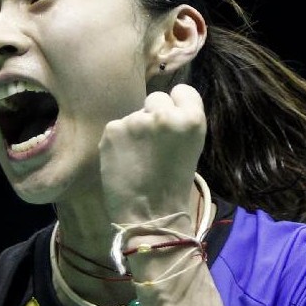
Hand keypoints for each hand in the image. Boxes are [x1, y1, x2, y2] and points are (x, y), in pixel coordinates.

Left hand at [98, 84, 206, 226]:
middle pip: (156, 98)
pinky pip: (116, 127)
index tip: (172, 121)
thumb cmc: (174, 184)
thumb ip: (179, 122)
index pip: (183, 90)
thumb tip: (162, 106)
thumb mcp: (191, 147)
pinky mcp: (113, 129)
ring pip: (134, 115)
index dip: (176, 104)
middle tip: (153, 143)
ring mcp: (136, 120)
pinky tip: (124, 161)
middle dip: (153, 114)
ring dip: (135, 130)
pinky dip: (118, 142)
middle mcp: (165, 114)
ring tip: (138, 158)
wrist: (150, 215)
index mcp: (192, 118)